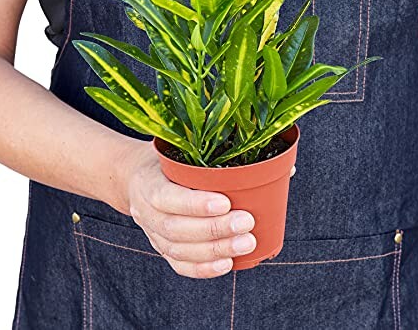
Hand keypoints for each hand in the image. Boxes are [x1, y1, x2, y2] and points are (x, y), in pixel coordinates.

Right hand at [118, 141, 295, 278]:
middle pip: (176, 228)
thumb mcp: (179, 149)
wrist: (134, 178)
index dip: (195, 204)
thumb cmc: (166, 161)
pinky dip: (203, 268)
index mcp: (148, 182)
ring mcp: (151, 233)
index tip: (225, 202)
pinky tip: (227, 263)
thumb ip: (219, 155)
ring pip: (179, 249)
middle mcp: (146, 211)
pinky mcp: (160, 248)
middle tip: (246, 223)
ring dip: (214, 250)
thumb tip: (282, 164)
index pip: (167, 197)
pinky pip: (179, 265)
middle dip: (214, 229)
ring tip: (246, 243)